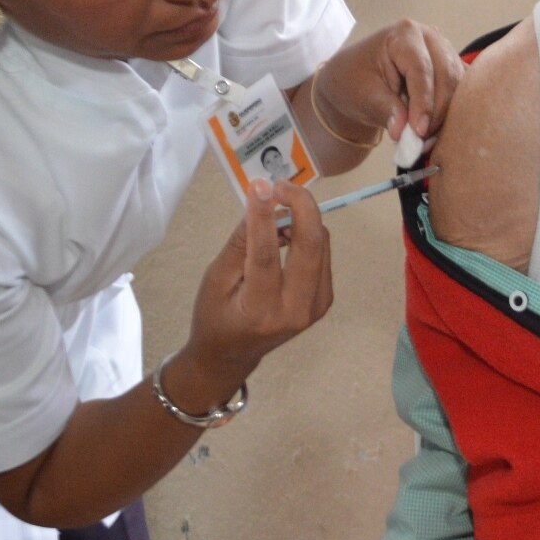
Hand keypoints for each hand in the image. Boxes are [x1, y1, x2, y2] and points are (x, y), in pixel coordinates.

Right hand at [180, 178, 333, 395]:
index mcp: (261, 310)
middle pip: (311, 245)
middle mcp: (296, 311)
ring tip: (276, 209)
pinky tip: (285, 233)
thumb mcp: (216, 279)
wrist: (232, 354)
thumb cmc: (215, 316)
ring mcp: (316, 307)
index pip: (266, 254)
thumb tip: (262, 203)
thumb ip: (240, 243)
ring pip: (321, 244)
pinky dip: (306, 234)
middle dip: (301, 206)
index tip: (261, 186)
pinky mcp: (324, 299)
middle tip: (280, 185)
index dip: (264, 216)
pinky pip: (322, 253)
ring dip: (302, 218)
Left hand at [319, 19, 464, 147]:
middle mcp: (431, 37)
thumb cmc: (355, 80)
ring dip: (446, 116)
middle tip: (422, 141)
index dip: (423, 103)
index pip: (421, 70)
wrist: (356, 79)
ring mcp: (445, 51)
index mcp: (405, 33)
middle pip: (446, 77)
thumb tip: (404, 131)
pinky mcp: (452, 69)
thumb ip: (386, 110)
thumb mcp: (363, 95)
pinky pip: (462, 93)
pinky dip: (452, 114)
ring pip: (458, 87)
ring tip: (425, 139)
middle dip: (436, 113)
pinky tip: (436, 131)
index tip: (419, 132)